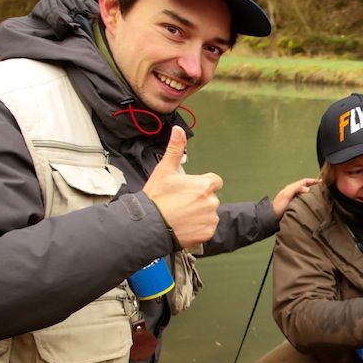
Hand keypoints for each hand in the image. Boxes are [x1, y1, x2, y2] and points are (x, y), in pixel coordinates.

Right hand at [143, 126, 222, 247]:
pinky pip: (207, 228)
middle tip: (181, 203)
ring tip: (181, 215)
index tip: (189, 190)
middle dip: (199, 200)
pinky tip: (184, 226)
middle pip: (210, 198)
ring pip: (209, 214)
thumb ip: (175, 149)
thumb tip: (178, 129)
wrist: (149, 226)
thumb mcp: (164, 170)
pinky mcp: (208, 233)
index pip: (214, 182)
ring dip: (199, 214)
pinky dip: (198, 228)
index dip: (201, 185)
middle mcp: (212, 202)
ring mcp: (211, 219)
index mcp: (205, 185)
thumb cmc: (157, 198)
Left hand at [272, 178, 319, 219]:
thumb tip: (308, 189)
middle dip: (315, 186)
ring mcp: (295, 199)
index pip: (304, 181)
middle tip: (324, 189)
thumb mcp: (286, 194)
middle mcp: (294, 192)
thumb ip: (296, 189)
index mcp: (291, 187)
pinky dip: (310, 201)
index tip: (322, 182)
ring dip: (313, 194)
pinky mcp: (296, 206)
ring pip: (306, 194)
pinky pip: (305, 201)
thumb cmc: (279, 205)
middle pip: (306, 187)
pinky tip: (315, 204)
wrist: (273, 217)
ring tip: (322, 196)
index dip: (313, 180)